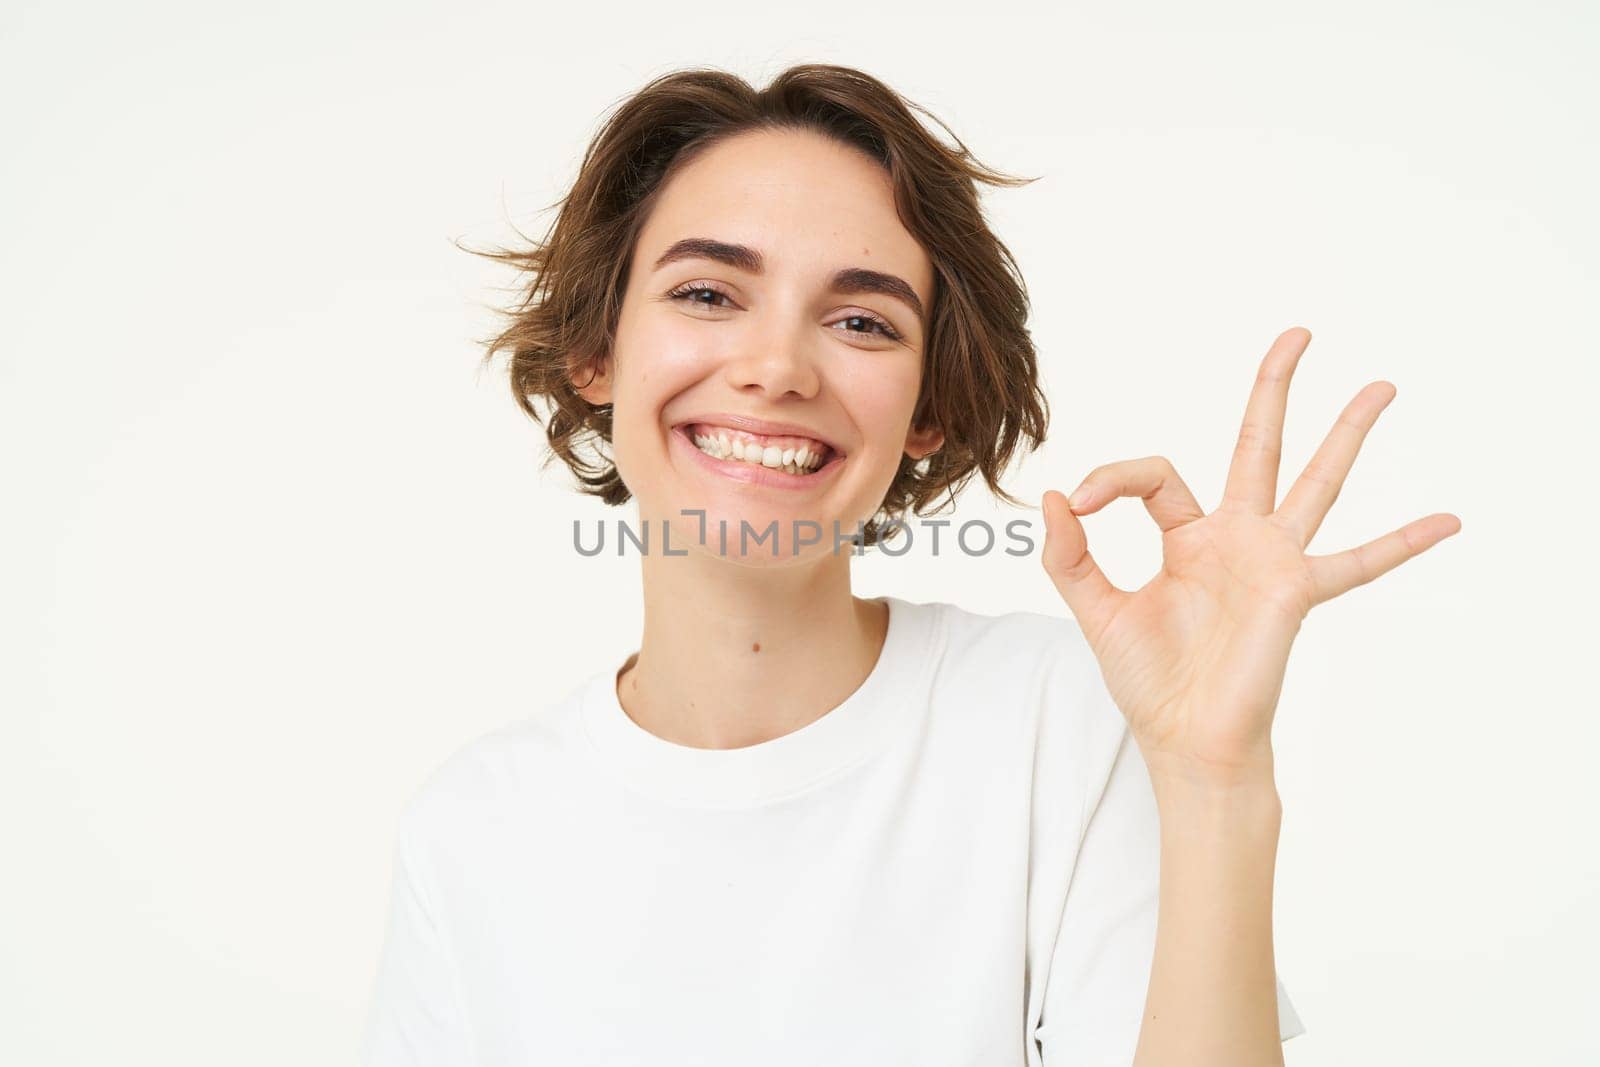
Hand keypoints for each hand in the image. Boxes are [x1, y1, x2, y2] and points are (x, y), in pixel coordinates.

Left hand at [1040, 327, 1460, 789]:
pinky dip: (1403, 543)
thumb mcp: (1095, 610)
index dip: (1112, 479)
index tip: (1080, 504)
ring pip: (1316, 482)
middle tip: (1299, 333)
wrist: (1184, 739)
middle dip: (1274, 389)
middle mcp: (1236, 539)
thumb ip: (1070, 555)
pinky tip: (1448, 521)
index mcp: (1187, 538)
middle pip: (1258, 446)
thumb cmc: (1149, 680)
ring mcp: (1272, 561)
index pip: (1154, 476)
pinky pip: (1358, 563)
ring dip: (1347, 432)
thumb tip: (1056, 495)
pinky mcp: (1295, 591)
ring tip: (1381, 385)